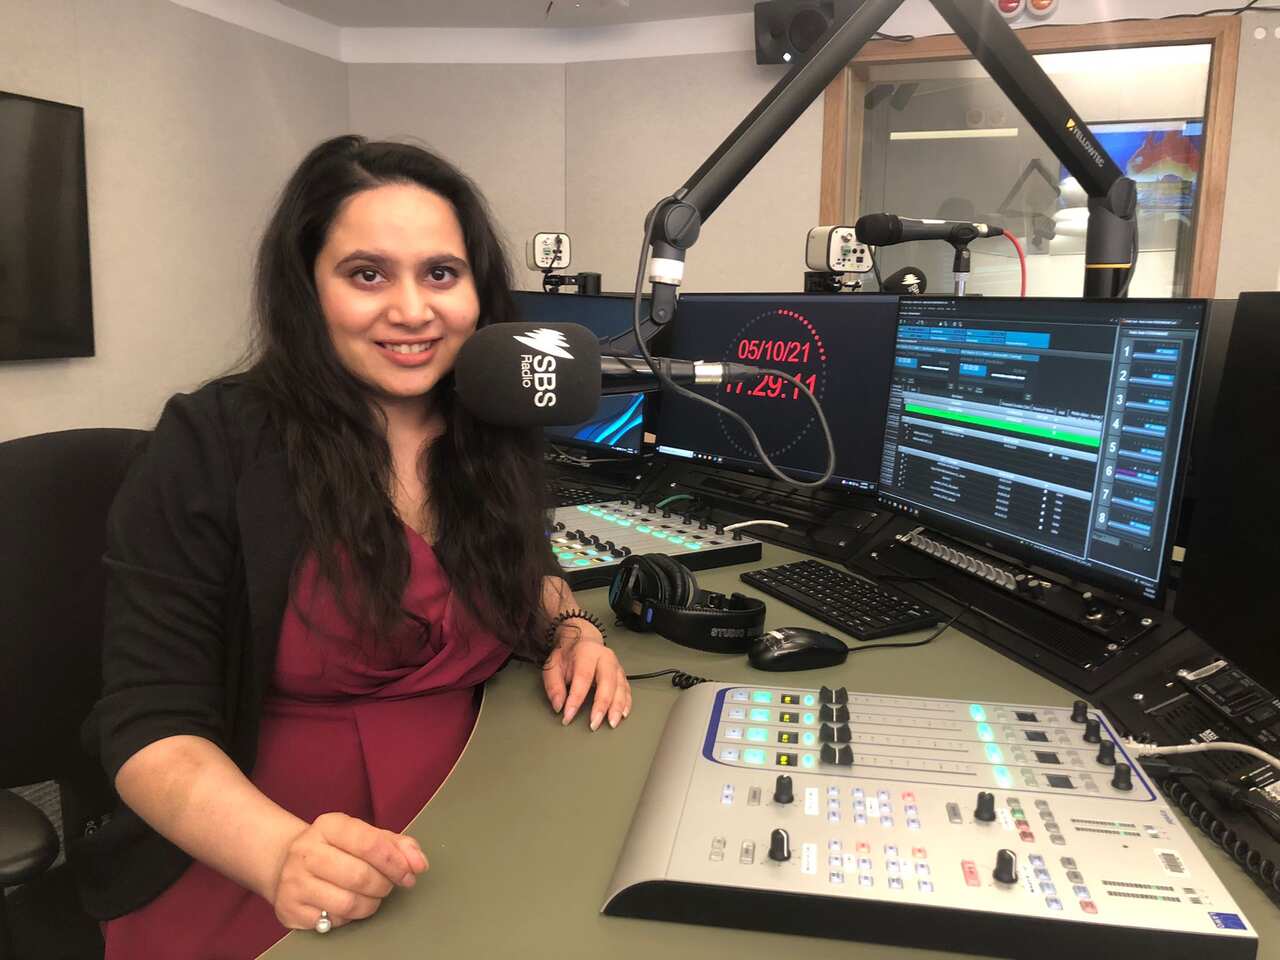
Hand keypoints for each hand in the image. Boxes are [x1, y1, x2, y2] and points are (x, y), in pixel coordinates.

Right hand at [270, 812, 427, 931]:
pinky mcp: (289, 909)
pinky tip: (346, 906)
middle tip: (387, 886)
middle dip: (384, 885)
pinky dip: (348, 918)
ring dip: (370, 905)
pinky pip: (332, 921)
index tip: (410, 873)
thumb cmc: (337, 849)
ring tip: (371, 897)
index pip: (369, 843)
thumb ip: (398, 845)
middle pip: (360, 876)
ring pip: (347, 903)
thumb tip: (420, 863)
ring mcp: (294, 881)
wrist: (286, 864)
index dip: (396, 862)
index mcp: (328, 825)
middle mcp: (306, 850)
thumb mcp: (365, 836)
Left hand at [542, 630, 630, 730]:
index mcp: (587, 652)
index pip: (582, 678)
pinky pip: (627, 689)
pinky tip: (623, 714)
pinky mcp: (621, 674)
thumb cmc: (568, 655)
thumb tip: (558, 706)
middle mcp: (606, 658)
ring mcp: (616, 666)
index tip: (568, 715)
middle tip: (594, 724)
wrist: (582, 640)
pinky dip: (626, 703)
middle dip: (601, 705)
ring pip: (620, 687)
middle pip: (607, 683)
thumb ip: (554, 685)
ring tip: (612, 723)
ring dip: (617, 707)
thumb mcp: (553, 665)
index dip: (575, 699)